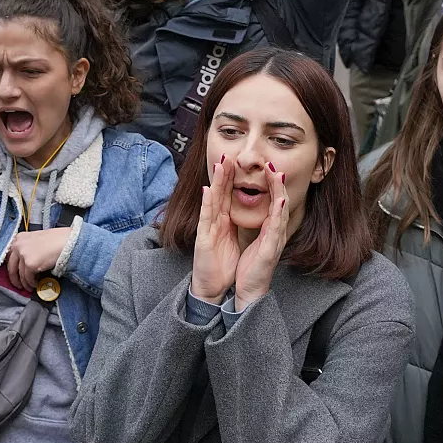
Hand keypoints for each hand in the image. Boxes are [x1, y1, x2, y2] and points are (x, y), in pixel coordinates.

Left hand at [5, 228, 72, 290]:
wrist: (66, 241)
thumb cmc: (56, 240)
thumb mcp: (36, 240)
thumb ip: (27, 248)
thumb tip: (24, 262)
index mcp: (19, 238)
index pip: (8, 255)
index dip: (11, 267)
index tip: (13, 274)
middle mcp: (18, 245)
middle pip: (11, 267)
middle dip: (14, 278)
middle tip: (18, 285)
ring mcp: (23, 255)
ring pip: (20, 275)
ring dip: (25, 283)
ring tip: (30, 287)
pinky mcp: (30, 264)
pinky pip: (28, 278)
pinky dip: (32, 283)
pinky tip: (36, 284)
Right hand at [191, 155, 240, 304]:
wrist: (213, 287)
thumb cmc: (222, 266)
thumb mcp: (232, 241)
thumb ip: (233, 223)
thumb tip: (239, 209)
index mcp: (224, 222)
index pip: (229, 196)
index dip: (233, 179)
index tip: (239, 162)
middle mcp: (215, 222)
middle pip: (220, 193)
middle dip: (224, 174)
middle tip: (228, 154)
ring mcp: (208, 230)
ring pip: (212, 201)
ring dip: (216, 183)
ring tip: (219, 165)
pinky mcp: (203, 240)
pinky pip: (206, 220)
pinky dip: (207, 205)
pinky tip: (208, 191)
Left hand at [232, 162, 288, 305]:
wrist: (249, 290)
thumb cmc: (251, 266)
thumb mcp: (254, 240)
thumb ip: (258, 224)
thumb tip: (259, 209)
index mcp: (269, 227)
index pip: (272, 200)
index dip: (271, 182)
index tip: (266, 165)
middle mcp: (275, 231)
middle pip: (280, 200)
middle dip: (276, 181)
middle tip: (272, 162)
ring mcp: (275, 239)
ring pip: (281, 210)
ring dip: (280, 191)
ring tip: (277, 173)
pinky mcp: (271, 249)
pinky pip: (276, 228)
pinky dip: (279, 213)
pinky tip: (281, 200)